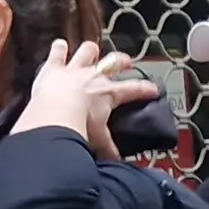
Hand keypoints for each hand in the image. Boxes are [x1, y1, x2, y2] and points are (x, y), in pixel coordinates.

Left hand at [19, 40, 163, 157]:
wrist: (55, 112)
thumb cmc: (80, 125)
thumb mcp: (98, 138)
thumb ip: (108, 148)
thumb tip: (117, 163)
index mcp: (109, 93)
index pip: (134, 90)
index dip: (146, 89)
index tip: (155, 89)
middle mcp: (94, 76)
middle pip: (113, 62)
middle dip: (121, 60)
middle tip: (126, 61)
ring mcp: (74, 69)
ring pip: (87, 51)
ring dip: (89, 50)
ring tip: (91, 50)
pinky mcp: (54, 67)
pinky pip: (58, 52)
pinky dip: (59, 48)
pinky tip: (59, 45)